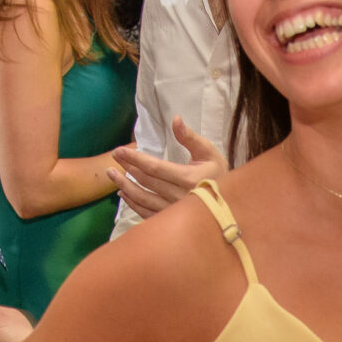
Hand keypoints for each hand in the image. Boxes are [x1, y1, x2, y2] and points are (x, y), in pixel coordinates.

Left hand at [110, 118, 228, 216]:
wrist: (230, 205)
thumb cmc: (218, 174)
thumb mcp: (208, 152)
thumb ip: (190, 137)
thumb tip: (175, 119)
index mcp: (189, 178)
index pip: (155, 167)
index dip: (134, 158)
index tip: (119, 151)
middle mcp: (180, 197)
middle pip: (146, 181)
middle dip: (127, 167)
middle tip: (114, 157)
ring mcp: (174, 212)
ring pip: (142, 199)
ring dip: (124, 186)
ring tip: (111, 175)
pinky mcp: (171, 221)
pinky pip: (146, 213)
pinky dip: (132, 203)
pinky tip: (123, 193)